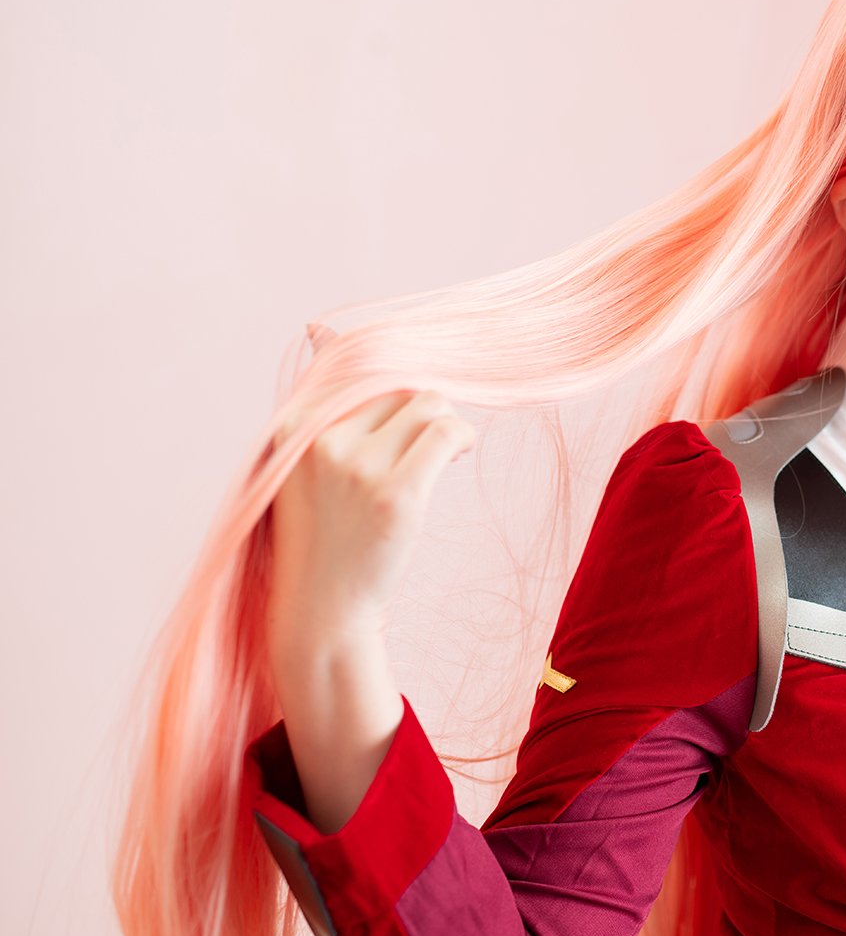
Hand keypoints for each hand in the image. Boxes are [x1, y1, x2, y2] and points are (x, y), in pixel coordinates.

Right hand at [266, 390, 476, 649]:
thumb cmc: (319, 530)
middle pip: (399, 384)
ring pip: (428, 403)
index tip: (404, 411)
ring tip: (445, 449)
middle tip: (430, 438)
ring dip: (447, 420)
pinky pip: (446, 433)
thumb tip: (319, 329)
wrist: (322, 607)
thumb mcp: (300, 460)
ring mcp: (358, 466)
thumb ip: (316, 402)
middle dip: (423, 406)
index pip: (354, 366)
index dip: (391, 381)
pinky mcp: (397, 494)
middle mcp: (321, 440)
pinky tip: (458, 455)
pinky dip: (462, 436)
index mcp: (293, 425)